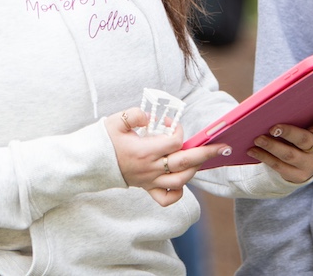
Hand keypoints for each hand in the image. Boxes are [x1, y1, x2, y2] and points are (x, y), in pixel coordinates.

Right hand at [104, 107, 231, 206]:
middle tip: (222, 146)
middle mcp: (150, 168)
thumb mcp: (116, 121)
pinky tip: (181, 180)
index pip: (174, 142)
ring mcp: (150, 180)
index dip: (178, 130)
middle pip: (185, 162)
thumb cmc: (104, 140)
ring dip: (194, 169)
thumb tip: (149, 116)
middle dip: (206, 153)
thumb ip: (134, 115)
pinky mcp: (146, 188)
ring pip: (181, 180)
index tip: (170, 123)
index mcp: (145, 151)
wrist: (90, 163)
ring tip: (201, 158)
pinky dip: (178, 191)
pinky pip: (166, 198)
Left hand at [246, 98, 312, 183]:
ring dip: (270, 146)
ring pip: (288, 155)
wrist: (306, 163)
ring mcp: (308, 165)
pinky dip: (264, 157)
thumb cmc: (303, 134)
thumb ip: (304, 113)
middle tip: (272, 127)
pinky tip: (252, 150)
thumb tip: (287, 96)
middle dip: (287, 132)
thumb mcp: (309, 125)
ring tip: (257, 139)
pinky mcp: (296, 176)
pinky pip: (278, 167)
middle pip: (302, 139)